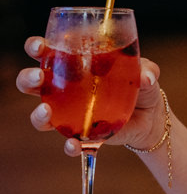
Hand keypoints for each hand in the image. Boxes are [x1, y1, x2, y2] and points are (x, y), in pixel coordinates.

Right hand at [16, 37, 163, 155]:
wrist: (152, 117)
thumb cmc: (141, 84)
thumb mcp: (146, 71)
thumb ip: (147, 69)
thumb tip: (146, 77)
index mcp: (77, 63)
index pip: (48, 51)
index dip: (36, 47)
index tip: (39, 47)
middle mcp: (66, 88)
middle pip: (34, 81)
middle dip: (28, 79)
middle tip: (38, 77)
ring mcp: (71, 113)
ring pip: (42, 114)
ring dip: (38, 114)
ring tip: (46, 111)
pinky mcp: (83, 135)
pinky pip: (70, 142)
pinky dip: (70, 145)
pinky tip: (75, 143)